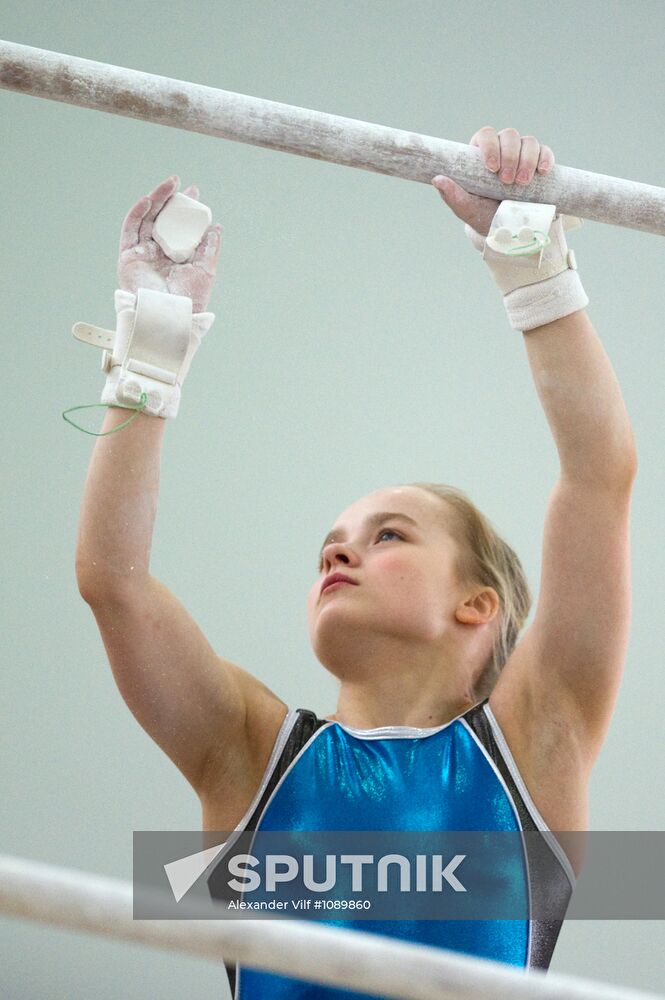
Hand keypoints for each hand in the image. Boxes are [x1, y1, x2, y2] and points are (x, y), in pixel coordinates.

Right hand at [117, 175, 221, 312]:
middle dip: (171, 200)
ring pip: (146, 219)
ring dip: (156, 200)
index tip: (195, 194)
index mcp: (176, 257)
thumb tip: (216, 226)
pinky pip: (130, 229)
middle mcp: (158, 253)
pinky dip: (137, 213)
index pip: (179, 227)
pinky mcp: (128, 256)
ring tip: (169, 185)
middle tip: (181, 184)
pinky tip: (148, 200)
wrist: (171, 315)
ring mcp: (142, 253)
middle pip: (162, 219)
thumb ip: (209, 248)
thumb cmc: (190, 299)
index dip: (186, 210)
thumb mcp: (205, 270)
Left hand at [432, 126, 555, 235]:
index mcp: (481, 154)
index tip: (492, 168)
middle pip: (510, 135)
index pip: (485, 135)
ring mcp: (523, 154)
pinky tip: (543, 172)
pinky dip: (545, 159)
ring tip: (523, 183)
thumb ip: (453, 196)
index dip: (490, 146)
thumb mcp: (468, 209)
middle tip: (507, 181)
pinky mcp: (540, 162)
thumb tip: (437, 179)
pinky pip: (545, 151)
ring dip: (527, 160)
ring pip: (529, 142)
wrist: (511, 231)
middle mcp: (503, 149)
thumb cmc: (484, 216)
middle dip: (510, 156)